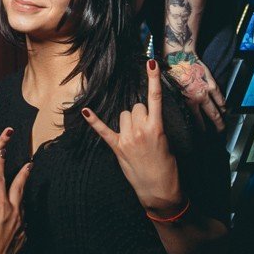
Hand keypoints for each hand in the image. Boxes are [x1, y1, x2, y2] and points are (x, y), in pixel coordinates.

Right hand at [0, 151, 29, 253]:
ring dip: (20, 198)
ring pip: (22, 205)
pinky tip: (15, 220)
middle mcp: (13, 212)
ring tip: (20, 191)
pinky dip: (18, 218)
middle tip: (29, 164)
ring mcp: (20, 224)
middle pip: (19, 188)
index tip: (2, 153)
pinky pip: (22, 222)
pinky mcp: (23, 236)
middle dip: (23, 174)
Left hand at [82, 59, 182, 215]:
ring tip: (135, 137)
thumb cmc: (168, 168)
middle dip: (140, 113)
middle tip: (145, 130)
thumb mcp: (167, 143)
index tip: (152, 62)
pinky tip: (86, 111)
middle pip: (135, 107)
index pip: (154, 98)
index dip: (154, 79)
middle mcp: (140, 130)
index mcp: (156, 128)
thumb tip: (146, 116)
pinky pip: (104, 131)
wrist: (160, 191)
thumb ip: (155, 126)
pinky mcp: (118, 148)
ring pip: (123, 115)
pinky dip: (94, 121)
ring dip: (128, 121)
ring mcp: (127, 139)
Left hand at [165, 57, 225, 130]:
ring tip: (223, 123)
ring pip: (217, 108)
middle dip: (215, 127)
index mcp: (186, 101)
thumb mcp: (170, 90)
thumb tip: (178, 110)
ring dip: (221, 117)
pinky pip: (220, 97)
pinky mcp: (211, 83)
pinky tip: (224, 108)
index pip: (196, 120)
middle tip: (218, 133)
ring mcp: (206, 91)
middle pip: (210, 117)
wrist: (179, 56)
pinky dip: (223, 103)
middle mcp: (197, 98)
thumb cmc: (171, 71)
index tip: (202, 134)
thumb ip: (177, 101)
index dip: (200, 129)